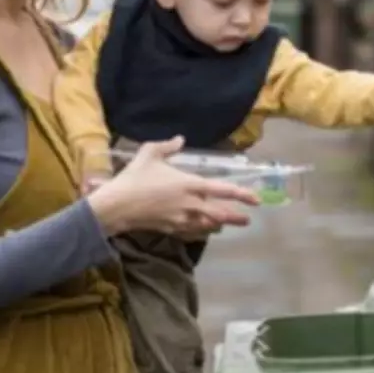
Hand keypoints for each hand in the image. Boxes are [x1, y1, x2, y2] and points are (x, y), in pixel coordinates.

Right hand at [86, 136, 258, 236]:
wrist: (117, 206)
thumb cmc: (135, 178)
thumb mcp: (149, 154)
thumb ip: (167, 146)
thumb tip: (180, 139)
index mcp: (190, 184)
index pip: (223, 190)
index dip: (242, 195)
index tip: (256, 200)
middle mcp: (191, 204)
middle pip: (221, 213)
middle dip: (236, 217)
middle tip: (247, 219)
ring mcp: (182, 220)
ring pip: (209, 225)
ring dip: (220, 224)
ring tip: (227, 223)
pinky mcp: (172, 230)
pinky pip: (193, 233)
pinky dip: (202, 232)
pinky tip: (204, 230)